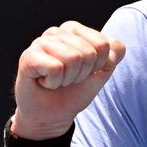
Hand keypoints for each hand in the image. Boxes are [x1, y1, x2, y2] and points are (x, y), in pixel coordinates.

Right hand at [12, 21, 125, 139]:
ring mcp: (40, 42)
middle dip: (82, 74)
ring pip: (73, 59)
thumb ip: (111, 59)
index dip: (98, 66)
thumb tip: (118, 45)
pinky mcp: (28, 56)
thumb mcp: (99, 75)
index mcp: (74, 30)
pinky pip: (56, 68)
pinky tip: (44, 82)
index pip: (103, 44)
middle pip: (89, 53)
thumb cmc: (73, 92)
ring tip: (56, 80)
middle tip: (68, 79)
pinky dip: (54, 83)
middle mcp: (56, 32)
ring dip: (67, 79)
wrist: (50, 116)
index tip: (84, 73)